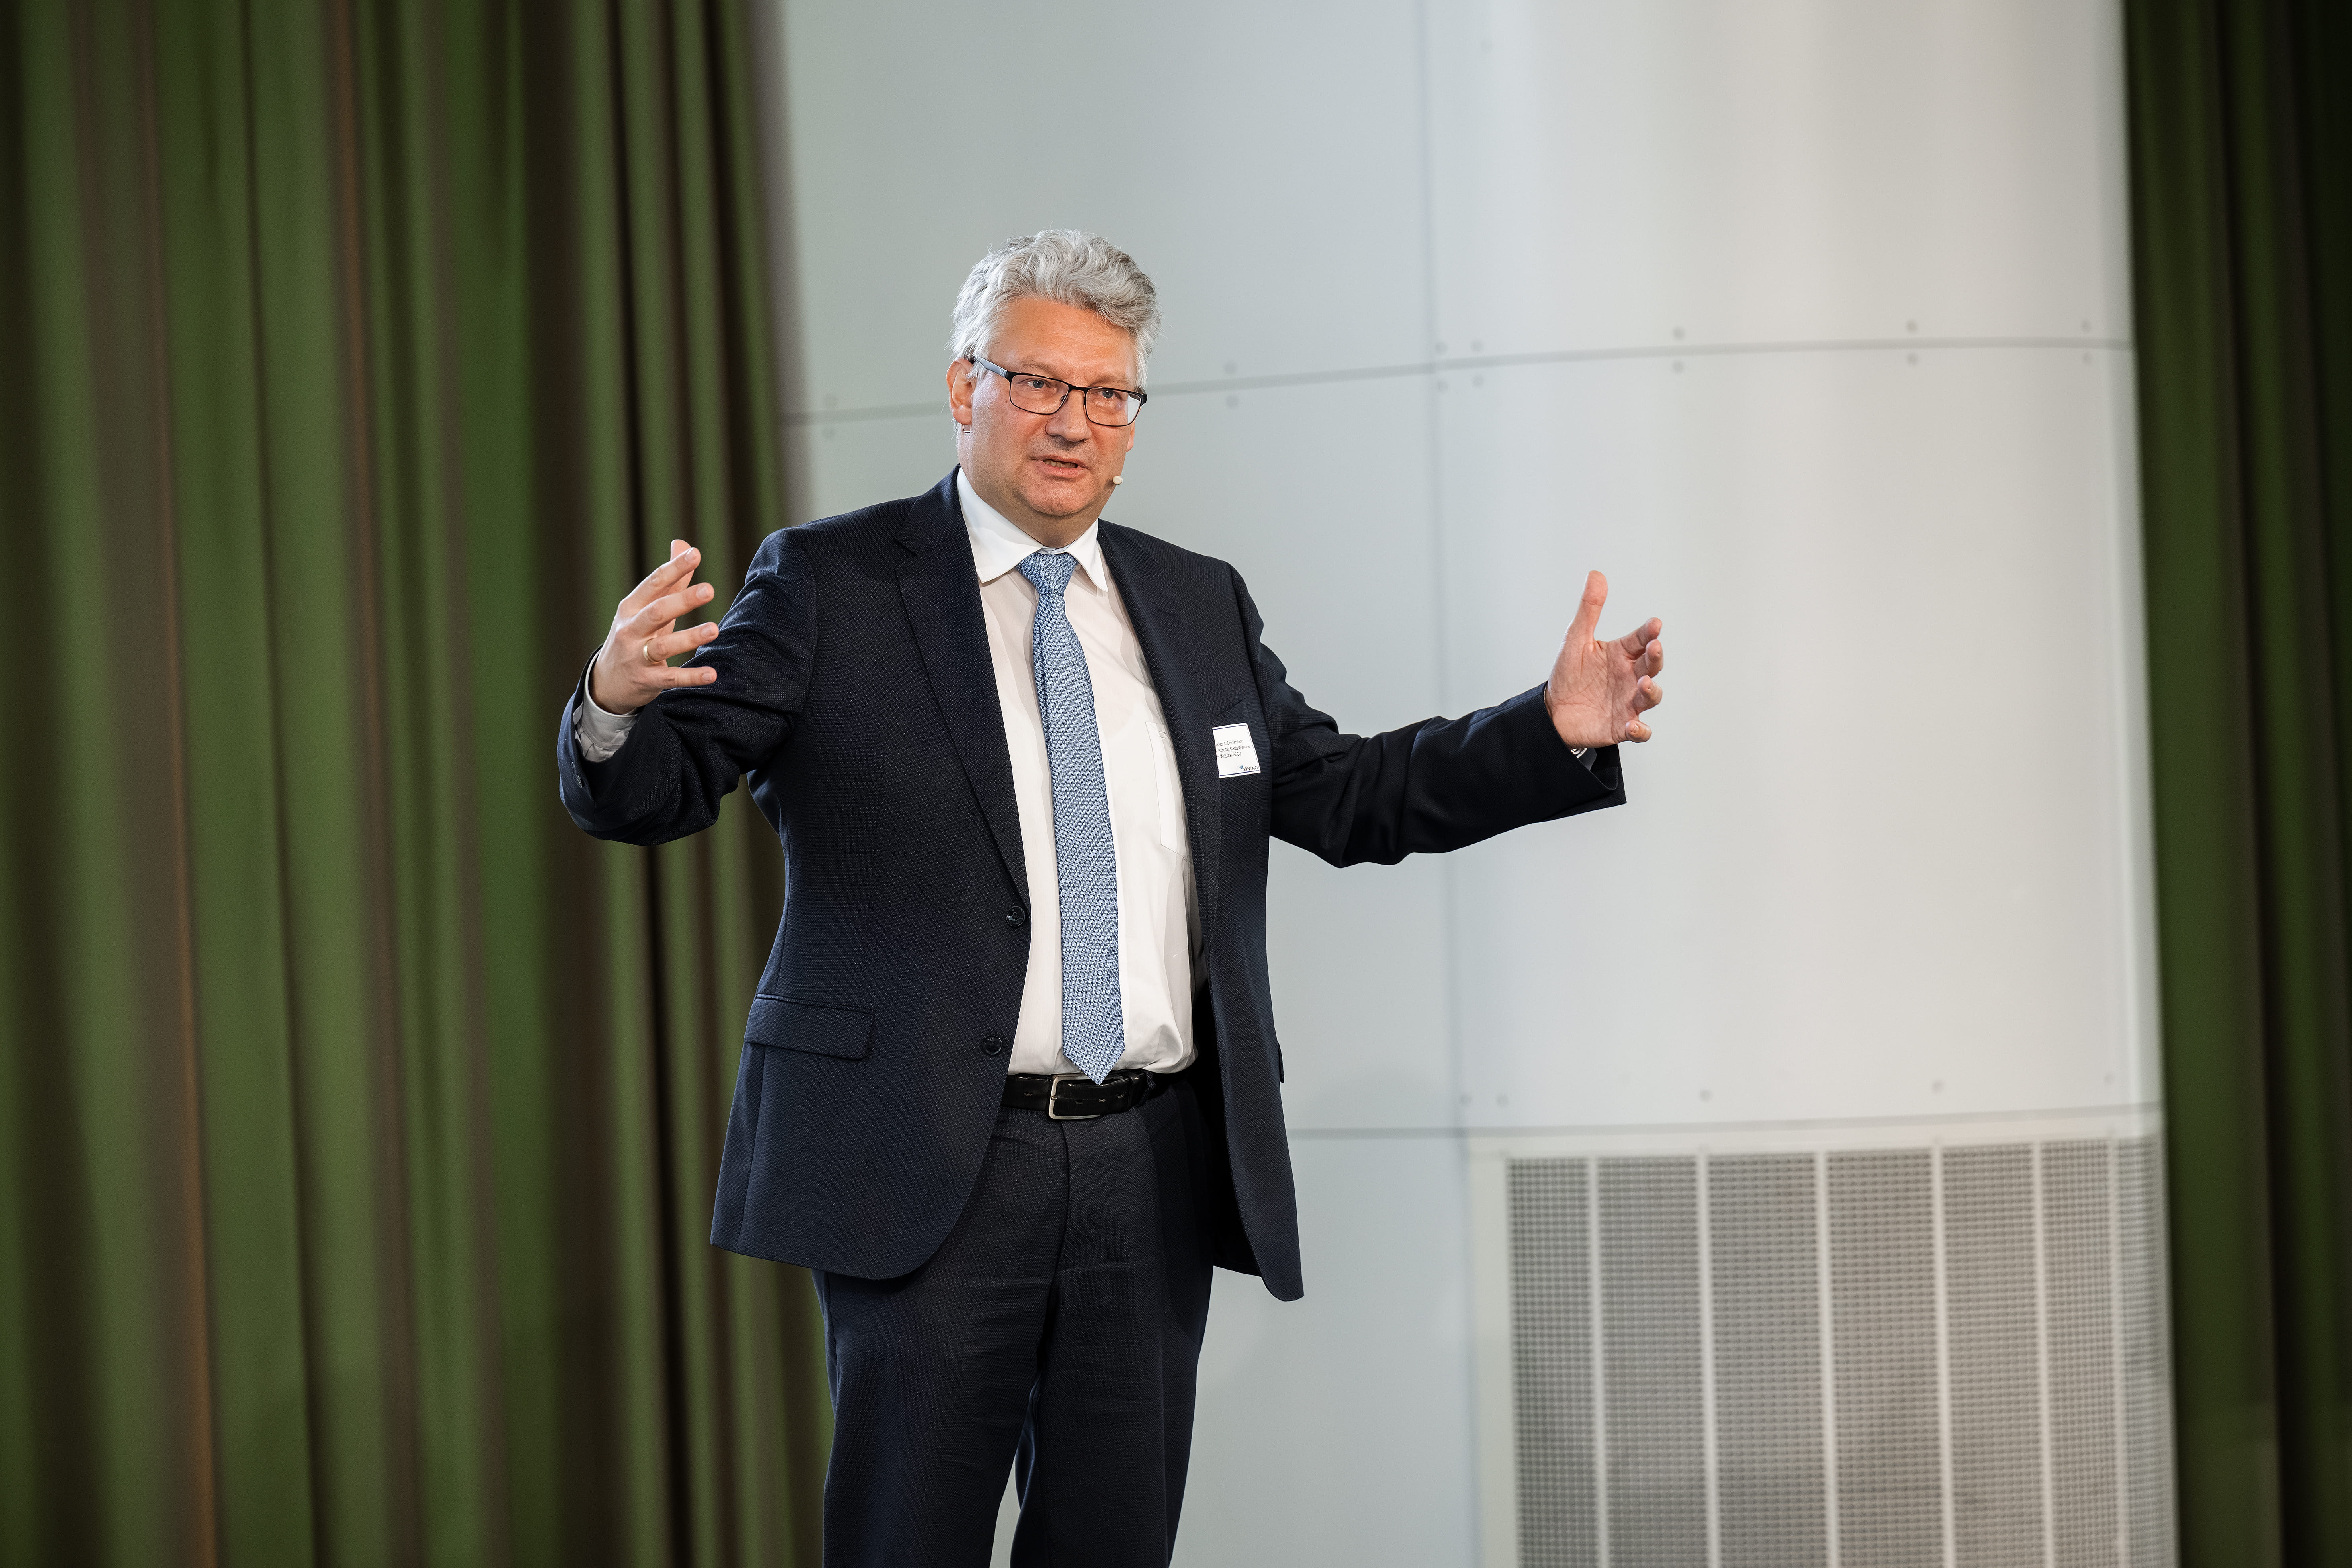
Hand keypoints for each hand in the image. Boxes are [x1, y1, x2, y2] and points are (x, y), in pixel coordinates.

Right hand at [588, 539, 720, 713]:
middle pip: (657, 612)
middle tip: (709, 590)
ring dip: (689, 637)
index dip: (673, 569)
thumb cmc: (634, 637)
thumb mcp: (645, 608)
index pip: (653, 584)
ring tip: (714, 629)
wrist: (606, 682)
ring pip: (663, 645)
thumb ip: (669, 580)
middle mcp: (630, 630)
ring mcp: (636, 656)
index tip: (694, 554)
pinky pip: (670, 678)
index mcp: (631, 607)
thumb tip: (682, 545)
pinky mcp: (646, 681)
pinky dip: (690, 677)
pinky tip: (712, 674)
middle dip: (682, 600)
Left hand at [1542, 570, 1663, 746]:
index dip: (1649, 632)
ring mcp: (1628, 702)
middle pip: (1652, 664)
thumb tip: (1596, 575)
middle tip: (1654, 647)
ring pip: (1650, 696)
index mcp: (1621, 654)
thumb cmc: (1568, 675)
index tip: (1654, 625)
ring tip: (1644, 683)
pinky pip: (1639, 731)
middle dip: (1656, 656)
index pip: (1640, 639)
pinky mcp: (1622, 726)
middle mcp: (1630, 676)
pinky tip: (1633, 724)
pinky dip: (1640, 730)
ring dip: (1651, 690)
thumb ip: (1589, 610)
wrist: (1553, 711)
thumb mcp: (1575, 640)